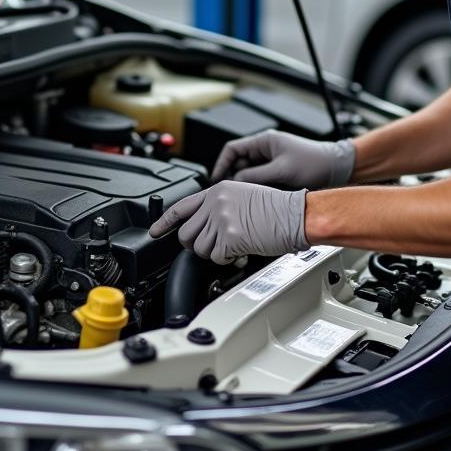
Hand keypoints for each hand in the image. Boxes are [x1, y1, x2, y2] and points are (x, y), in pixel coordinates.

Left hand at [148, 181, 307, 264]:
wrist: (295, 214)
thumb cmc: (277, 208)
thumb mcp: (242, 196)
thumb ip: (218, 206)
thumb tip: (202, 225)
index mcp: (217, 191)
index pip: (181, 207)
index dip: (164, 222)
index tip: (154, 232)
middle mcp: (216, 203)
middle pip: (186, 234)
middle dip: (195, 245)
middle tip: (211, 246)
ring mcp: (222, 220)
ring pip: (199, 249)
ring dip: (213, 253)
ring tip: (232, 245)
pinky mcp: (230, 238)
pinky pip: (216, 258)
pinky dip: (227, 259)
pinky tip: (240, 250)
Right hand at [211, 129, 354, 189]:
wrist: (337, 170)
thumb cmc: (315, 163)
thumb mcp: (282, 170)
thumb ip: (256, 176)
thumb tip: (235, 182)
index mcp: (264, 141)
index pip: (232, 149)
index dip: (221, 164)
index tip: (216, 179)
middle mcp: (266, 151)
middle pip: (238, 164)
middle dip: (233, 178)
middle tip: (229, 193)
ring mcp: (271, 163)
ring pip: (249, 175)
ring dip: (246, 186)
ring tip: (245, 198)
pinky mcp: (278, 174)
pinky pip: (260, 182)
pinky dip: (257, 190)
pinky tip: (257, 199)